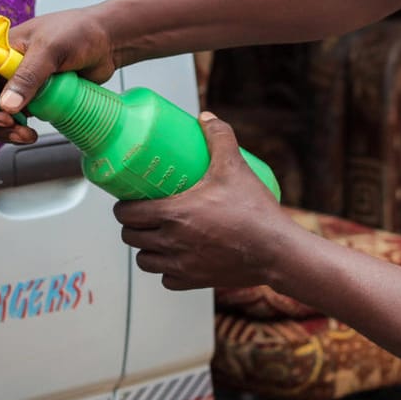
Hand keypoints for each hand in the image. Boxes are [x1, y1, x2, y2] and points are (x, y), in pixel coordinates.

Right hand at [0, 8, 117, 146]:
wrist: (108, 42)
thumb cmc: (78, 32)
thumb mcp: (50, 50)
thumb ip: (28, 76)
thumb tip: (7, 106)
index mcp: (1, 48)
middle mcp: (6, 67)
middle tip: (11, 127)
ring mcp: (21, 85)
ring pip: (0, 114)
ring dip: (6, 130)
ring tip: (25, 135)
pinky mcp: (37, 98)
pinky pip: (19, 119)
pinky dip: (19, 130)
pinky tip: (30, 134)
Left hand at [114, 113, 304, 290]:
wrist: (277, 251)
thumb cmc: (255, 210)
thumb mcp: (235, 167)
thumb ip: (219, 137)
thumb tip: (205, 117)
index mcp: (174, 214)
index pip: (127, 214)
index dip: (122, 207)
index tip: (127, 200)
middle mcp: (172, 242)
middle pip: (131, 237)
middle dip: (131, 226)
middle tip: (141, 215)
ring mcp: (182, 265)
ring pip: (145, 261)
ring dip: (145, 249)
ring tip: (154, 236)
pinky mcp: (194, 281)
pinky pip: (166, 280)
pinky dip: (166, 270)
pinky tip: (173, 258)